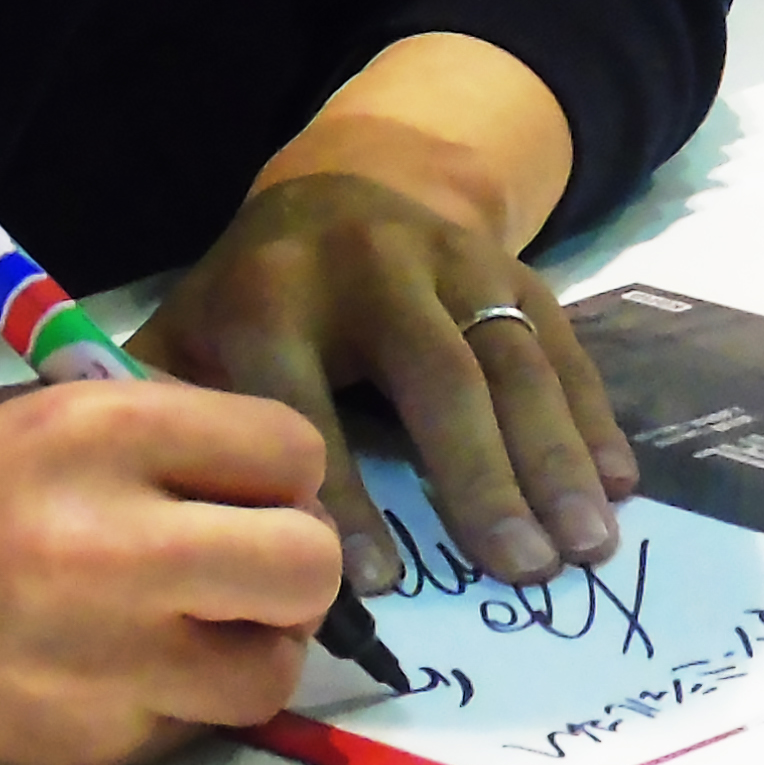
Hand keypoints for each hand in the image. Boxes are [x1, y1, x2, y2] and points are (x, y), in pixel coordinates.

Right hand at [0, 377, 341, 764]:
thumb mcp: (42, 408)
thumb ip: (161, 435)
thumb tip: (271, 475)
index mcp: (104, 432)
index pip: (291, 450)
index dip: (281, 472)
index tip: (249, 487)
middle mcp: (116, 542)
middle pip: (306, 563)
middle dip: (294, 562)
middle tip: (248, 566)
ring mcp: (104, 655)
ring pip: (272, 669)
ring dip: (251, 647)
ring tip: (196, 628)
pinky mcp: (88, 743)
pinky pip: (194, 726)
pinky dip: (180, 701)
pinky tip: (121, 669)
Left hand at [134, 168, 639, 601]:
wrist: (352, 181)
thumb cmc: (255, 298)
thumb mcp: (192, 333)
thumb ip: (165, 415)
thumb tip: (143, 526)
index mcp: (268, 293)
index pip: (302, 398)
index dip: (340, 492)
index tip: (378, 584)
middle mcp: (368, 264)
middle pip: (434, 373)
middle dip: (479, 478)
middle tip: (520, 574)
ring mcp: (454, 259)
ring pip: (511, 359)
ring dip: (555, 457)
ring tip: (586, 547)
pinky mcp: (516, 267)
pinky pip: (563, 344)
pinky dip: (593, 417)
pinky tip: (619, 488)